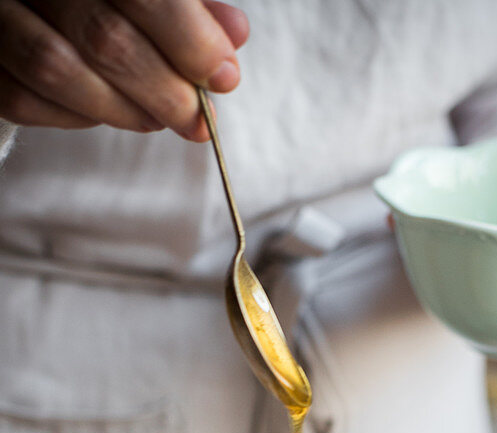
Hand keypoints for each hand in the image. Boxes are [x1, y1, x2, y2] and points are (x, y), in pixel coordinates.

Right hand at [0, 0, 248, 139]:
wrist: (40, 0)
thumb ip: (187, 5)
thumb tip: (232, 35)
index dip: (189, 39)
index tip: (222, 76)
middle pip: (103, 36)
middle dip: (163, 88)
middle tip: (197, 117)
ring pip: (56, 69)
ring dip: (123, 108)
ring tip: (158, 117)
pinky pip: (23, 97)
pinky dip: (74, 116)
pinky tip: (107, 111)